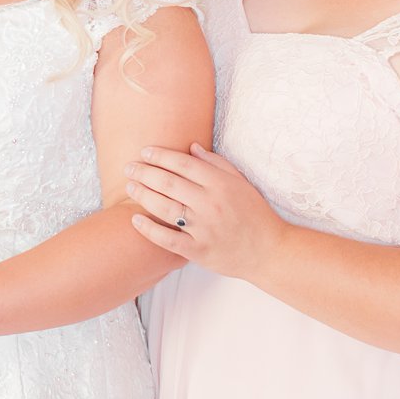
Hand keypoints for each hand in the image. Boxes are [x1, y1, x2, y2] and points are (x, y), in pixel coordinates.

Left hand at [125, 143, 288, 280]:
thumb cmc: (255, 214)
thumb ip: (216, 163)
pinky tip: (135, 219)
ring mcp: (204, 228)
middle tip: (129, 167)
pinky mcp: (199, 251)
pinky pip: (168, 239)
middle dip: (144, 172)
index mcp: (220, 184)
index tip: (145, 152)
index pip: (183, 164)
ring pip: (164, 207)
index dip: (160, 156)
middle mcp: (210, 204)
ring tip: (130, 186)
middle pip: (168, 183)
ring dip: (143, 195)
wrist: (270, 251)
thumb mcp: (240, 182)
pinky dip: (149, 229)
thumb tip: (191, 147)